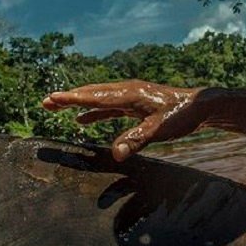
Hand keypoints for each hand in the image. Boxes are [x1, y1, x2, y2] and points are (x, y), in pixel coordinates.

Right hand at [41, 80, 204, 159]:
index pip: (94, 97)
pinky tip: (82, 120)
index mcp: (129, 94)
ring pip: (97, 98)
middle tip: (45, 102)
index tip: (52, 99)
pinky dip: (93, 111)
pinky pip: (108, 106)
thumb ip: (137, 139)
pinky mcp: (134, 103)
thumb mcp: (160, 130)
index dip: (72, 99)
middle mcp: (126, 91)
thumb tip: (116, 154)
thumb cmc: (181, 116)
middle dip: (68, 98)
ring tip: (55, 107)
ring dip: (77, 103)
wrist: (199, 105)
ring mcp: (129, 95)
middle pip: (91, 94)